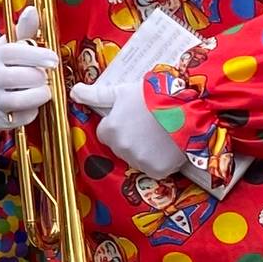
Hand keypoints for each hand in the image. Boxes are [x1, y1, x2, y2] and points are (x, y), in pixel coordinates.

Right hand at [0, 6, 59, 128]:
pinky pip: (22, 117)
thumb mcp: (14, 46)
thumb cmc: (8, 65)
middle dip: (42, 77)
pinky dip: (32, 112)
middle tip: (43, 76)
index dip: (38, 55)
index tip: (54, 59)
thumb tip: (32, 9)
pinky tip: (30, 105)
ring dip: (41, 94)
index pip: (16, 51)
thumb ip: (25, 30)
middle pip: (26, 77)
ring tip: (42, 90)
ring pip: (24, 99)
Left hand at [71, 82, 187, 178]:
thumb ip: (96, 94)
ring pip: (137, 159)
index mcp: (110, 129)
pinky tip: (169, 147)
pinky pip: (155, 170)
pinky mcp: (157, 170)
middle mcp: (121, 148)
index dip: (118, 125)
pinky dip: (161, 162)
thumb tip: (74, 92)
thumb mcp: (123, 91)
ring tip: (161, 134)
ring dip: (145, 151)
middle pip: (121, 147)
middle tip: (148, 125)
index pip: (106, 133)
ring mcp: (139, 161)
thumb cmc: (154, 95)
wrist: (188, 107)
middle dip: (131, 139)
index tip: (133, 118)